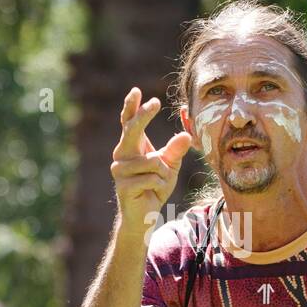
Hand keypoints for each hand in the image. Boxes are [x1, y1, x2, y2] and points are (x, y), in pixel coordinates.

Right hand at [110, 87, 190, 235]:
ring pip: (152, 161)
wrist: (144, 216)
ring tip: (158, 183)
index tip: (137, 91)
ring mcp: (119, 170)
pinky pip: (152, 178)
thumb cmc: (155, 187)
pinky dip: (160, 185)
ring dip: (163, 173)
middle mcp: (121, 155)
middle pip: (132, 130)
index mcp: (131, 147)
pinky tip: (152, 192)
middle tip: (155, 103)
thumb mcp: (169, 166)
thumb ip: (176, 150)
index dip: (131, 106)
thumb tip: (186, 135)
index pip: (129, 122)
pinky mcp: (123, 185)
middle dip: (144, 116)